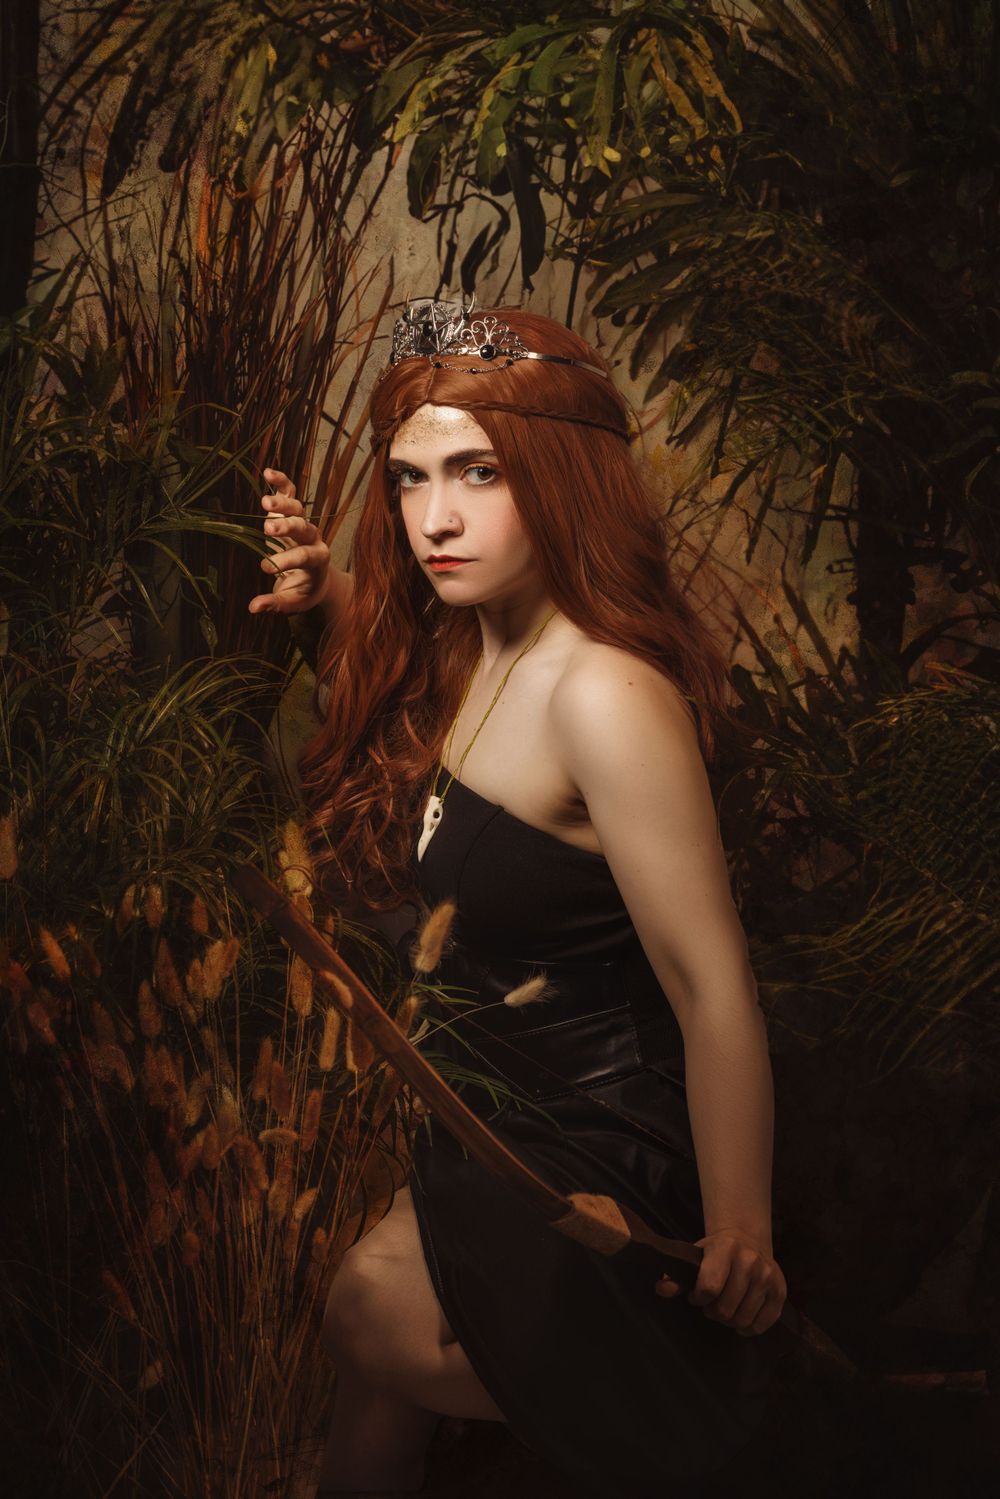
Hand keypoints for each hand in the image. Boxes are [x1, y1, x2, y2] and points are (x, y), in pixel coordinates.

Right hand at [247, 467, 332, 614]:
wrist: (317, 578)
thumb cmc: (303, 591)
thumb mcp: (293, 602)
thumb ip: (276, 604)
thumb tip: (253, 608)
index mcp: (318, 560)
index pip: (304, 557)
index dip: (286, 560)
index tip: (267, 567)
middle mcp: (314, 538)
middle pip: (303, 528)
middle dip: (287, 527)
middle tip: (269, 529)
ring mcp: (304, 523)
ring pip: (297, 509)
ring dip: (282, 504)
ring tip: (265, 502)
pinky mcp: (294, 513)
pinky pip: (291, 494)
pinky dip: (281, 483)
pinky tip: (268, 473)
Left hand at [654, 1228, 786, 1336]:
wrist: (746, 1240)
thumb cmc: (714, 1253)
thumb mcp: (694, 1258)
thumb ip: (677, 1276)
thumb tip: (661, 1289)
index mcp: (726, 1248)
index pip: (709, 1287)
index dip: (698, 1298)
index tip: (697, 1295)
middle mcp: (750, 1261)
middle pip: (726, 1308)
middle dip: (713, 1312)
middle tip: (711, 1304)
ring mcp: (768, 1276)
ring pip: (743, 1319)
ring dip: (730, 1320)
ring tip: (726, 1308)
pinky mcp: (780, 1291)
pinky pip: (763, 1324)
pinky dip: (749, 1327)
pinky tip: (741, 1317)